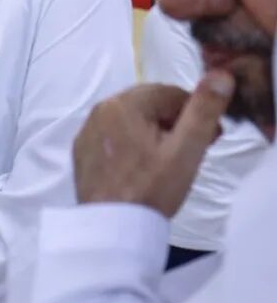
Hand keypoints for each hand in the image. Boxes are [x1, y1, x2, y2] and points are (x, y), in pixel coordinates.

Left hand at [74, 72, 233, 216]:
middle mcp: (99, 110)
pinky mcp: (82, 150)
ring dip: (154, 132)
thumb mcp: (185, 151)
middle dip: (174, 122)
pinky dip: (132, 144)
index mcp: (123, 104)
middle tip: (190, 150)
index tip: (207, 139)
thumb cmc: (151, 188)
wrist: (112, 226)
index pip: (170, 93)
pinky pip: (114, 136)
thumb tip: (220, 76)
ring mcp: (87, 130)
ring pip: (131, 120)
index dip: (193, 114)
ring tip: (168, 161)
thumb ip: (202, 111)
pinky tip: (143, 168)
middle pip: (149, 104)